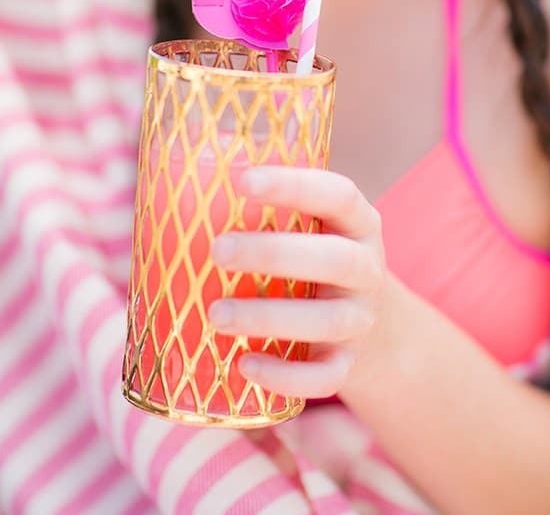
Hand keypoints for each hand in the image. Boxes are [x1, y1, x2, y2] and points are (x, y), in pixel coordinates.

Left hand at [209, 166, 385, 398]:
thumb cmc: (311, 262)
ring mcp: (360, 319)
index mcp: (357, 222)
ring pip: (328, 320)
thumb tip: (172, 196)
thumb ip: (264, 213)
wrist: (371, 328)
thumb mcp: (308, 229)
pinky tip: (245, 365)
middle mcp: (367, 268)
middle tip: (217, 251)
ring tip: (215, 315)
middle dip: (274, 254)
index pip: (338, 195)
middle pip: (334, 258)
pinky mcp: (349, 364)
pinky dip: (286, 376)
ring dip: (270, 317)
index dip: (294, 186)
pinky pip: (326, 376)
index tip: (242, 180)